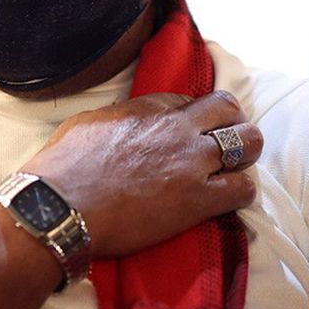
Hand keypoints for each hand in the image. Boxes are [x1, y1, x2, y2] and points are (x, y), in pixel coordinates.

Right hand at [23, 90, 263, 256]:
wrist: (58, 209)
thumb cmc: (62, 169)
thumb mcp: (91, 123)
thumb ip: (122, 119)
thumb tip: (130, 125)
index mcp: (150, 109)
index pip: (192, 100)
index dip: (193, 119)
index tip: (186, 136)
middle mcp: (179, 129)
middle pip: (231, 109)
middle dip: (232, 125)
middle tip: (221, 147)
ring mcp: (192, 163)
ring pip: (250, 143)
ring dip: (244, 157)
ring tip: (229, 173)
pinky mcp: (198, 200)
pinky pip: (243, 190)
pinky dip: (239, 195)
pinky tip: (223, 202)